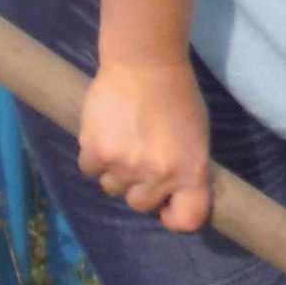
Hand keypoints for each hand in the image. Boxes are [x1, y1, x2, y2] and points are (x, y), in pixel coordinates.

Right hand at [76, 58, 213, 233]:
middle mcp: (159, 176)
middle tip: (140, 158)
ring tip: (123, 140)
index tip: (166, 209)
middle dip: (138, 187)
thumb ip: (185, 170)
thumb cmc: (177, 98)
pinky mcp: (96, 151)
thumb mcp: (197, 138)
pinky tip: (105, 132)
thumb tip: (169, 198)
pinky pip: (89, 169)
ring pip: (111, 188)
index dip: (174, 218)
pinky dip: (94, 156)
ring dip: (114, 170)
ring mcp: (125, 165)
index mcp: (192, 173)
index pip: (187, 220)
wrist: (145, 64)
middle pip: (139, 204)